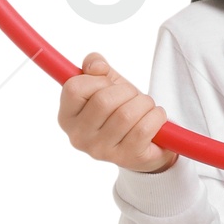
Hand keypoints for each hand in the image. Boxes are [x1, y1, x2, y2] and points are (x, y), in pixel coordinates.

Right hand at [57, 53, 173, 171]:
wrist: (144, 142)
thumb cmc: (120, 108)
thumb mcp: (104, 82)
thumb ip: (94, 65)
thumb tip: (96, 66)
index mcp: (67, 117)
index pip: (74, 88)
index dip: (97, 80)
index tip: (108, 84)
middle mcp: (78, 137)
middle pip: (104, 100)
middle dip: (127, 91)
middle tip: (134, 96)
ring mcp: (101, 151)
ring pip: (126, 114)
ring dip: (144, 103)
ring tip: (146, 106)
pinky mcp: (126, 158)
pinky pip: (144, 129)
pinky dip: (156, 116)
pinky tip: (155, 117)